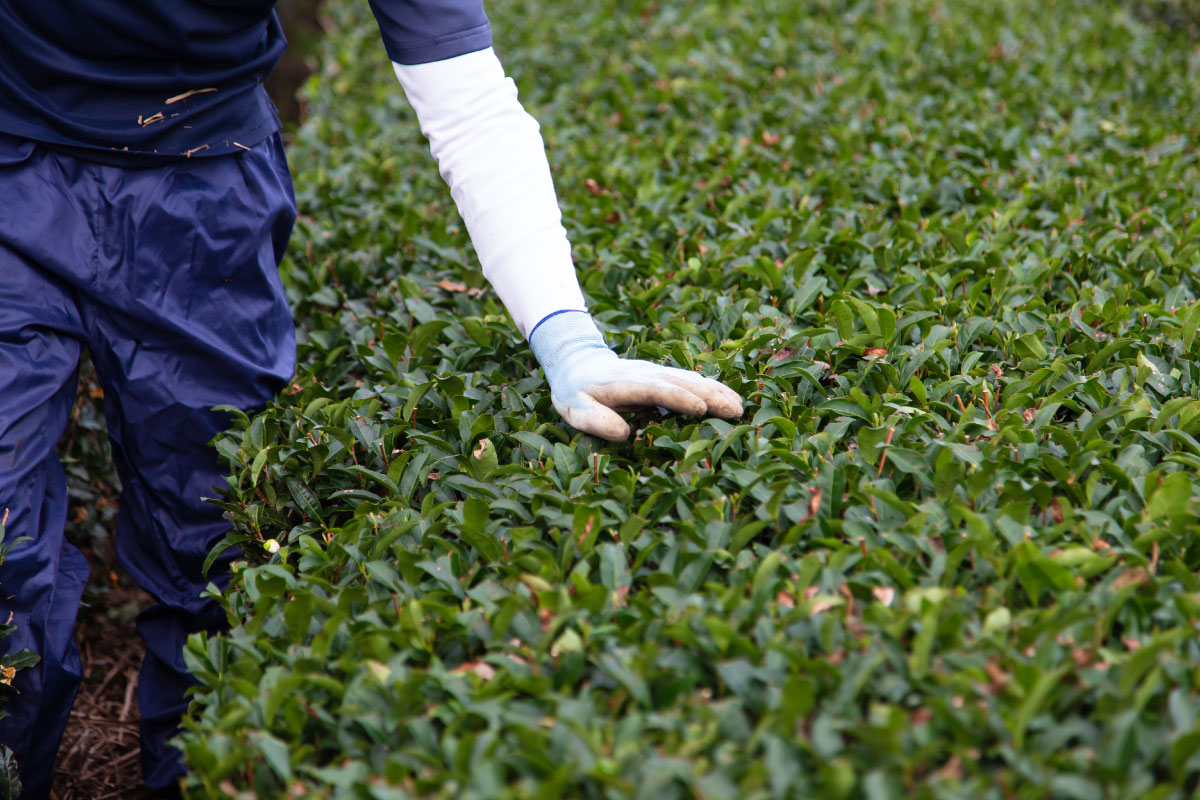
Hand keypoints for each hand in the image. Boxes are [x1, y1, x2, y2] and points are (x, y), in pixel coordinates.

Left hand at [528, 311, 742, 440]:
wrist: (577, 361)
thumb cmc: (576, 391)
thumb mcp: (576, 409)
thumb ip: (597, 421)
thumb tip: (624, 435)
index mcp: (623, 383)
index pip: (654, 389)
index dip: (678, 398)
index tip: (700, 410)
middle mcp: (644, 373)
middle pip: (681, 381)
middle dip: (709, 395)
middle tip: (735, 411)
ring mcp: (656, 371)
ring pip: (690, 378)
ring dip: (716, 391)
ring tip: (739, 407)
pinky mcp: (663, 374)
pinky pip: (690, 380)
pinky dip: (711, 388)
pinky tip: (730, 399)